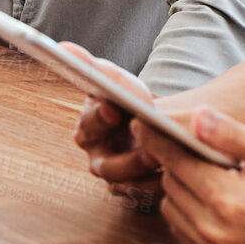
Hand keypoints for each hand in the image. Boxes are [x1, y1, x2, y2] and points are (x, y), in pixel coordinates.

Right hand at [64, 42, 162, 209]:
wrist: (156, 128)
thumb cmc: (133, 105)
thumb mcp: (121, 85)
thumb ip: (97, 70)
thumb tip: (63, 47)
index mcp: (89, 128)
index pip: (90, 124)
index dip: (99, 117)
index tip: (113, 107)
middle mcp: (98, 158)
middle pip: (108, 166)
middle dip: (130, 158)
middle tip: (151, 149)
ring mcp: (117, 179)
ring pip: (130, 186)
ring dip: (149, 176)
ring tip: (169, 163)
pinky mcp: (138, 193)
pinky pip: (147, 196)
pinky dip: (162, 187)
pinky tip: (181, 176)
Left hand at [136, 107, 244, 243]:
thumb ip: (233, 135)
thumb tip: (195, 117)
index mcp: (228, 199)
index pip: (174, 160)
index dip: (155, 138)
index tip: (139, 120)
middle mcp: (215, 229)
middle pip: (170, 183)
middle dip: (174, 161)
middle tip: (187, 145)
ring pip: (171, 206)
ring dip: (180, 187)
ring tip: (205, 172)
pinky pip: (182, 229)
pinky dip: (187, 211)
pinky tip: (209, 197)